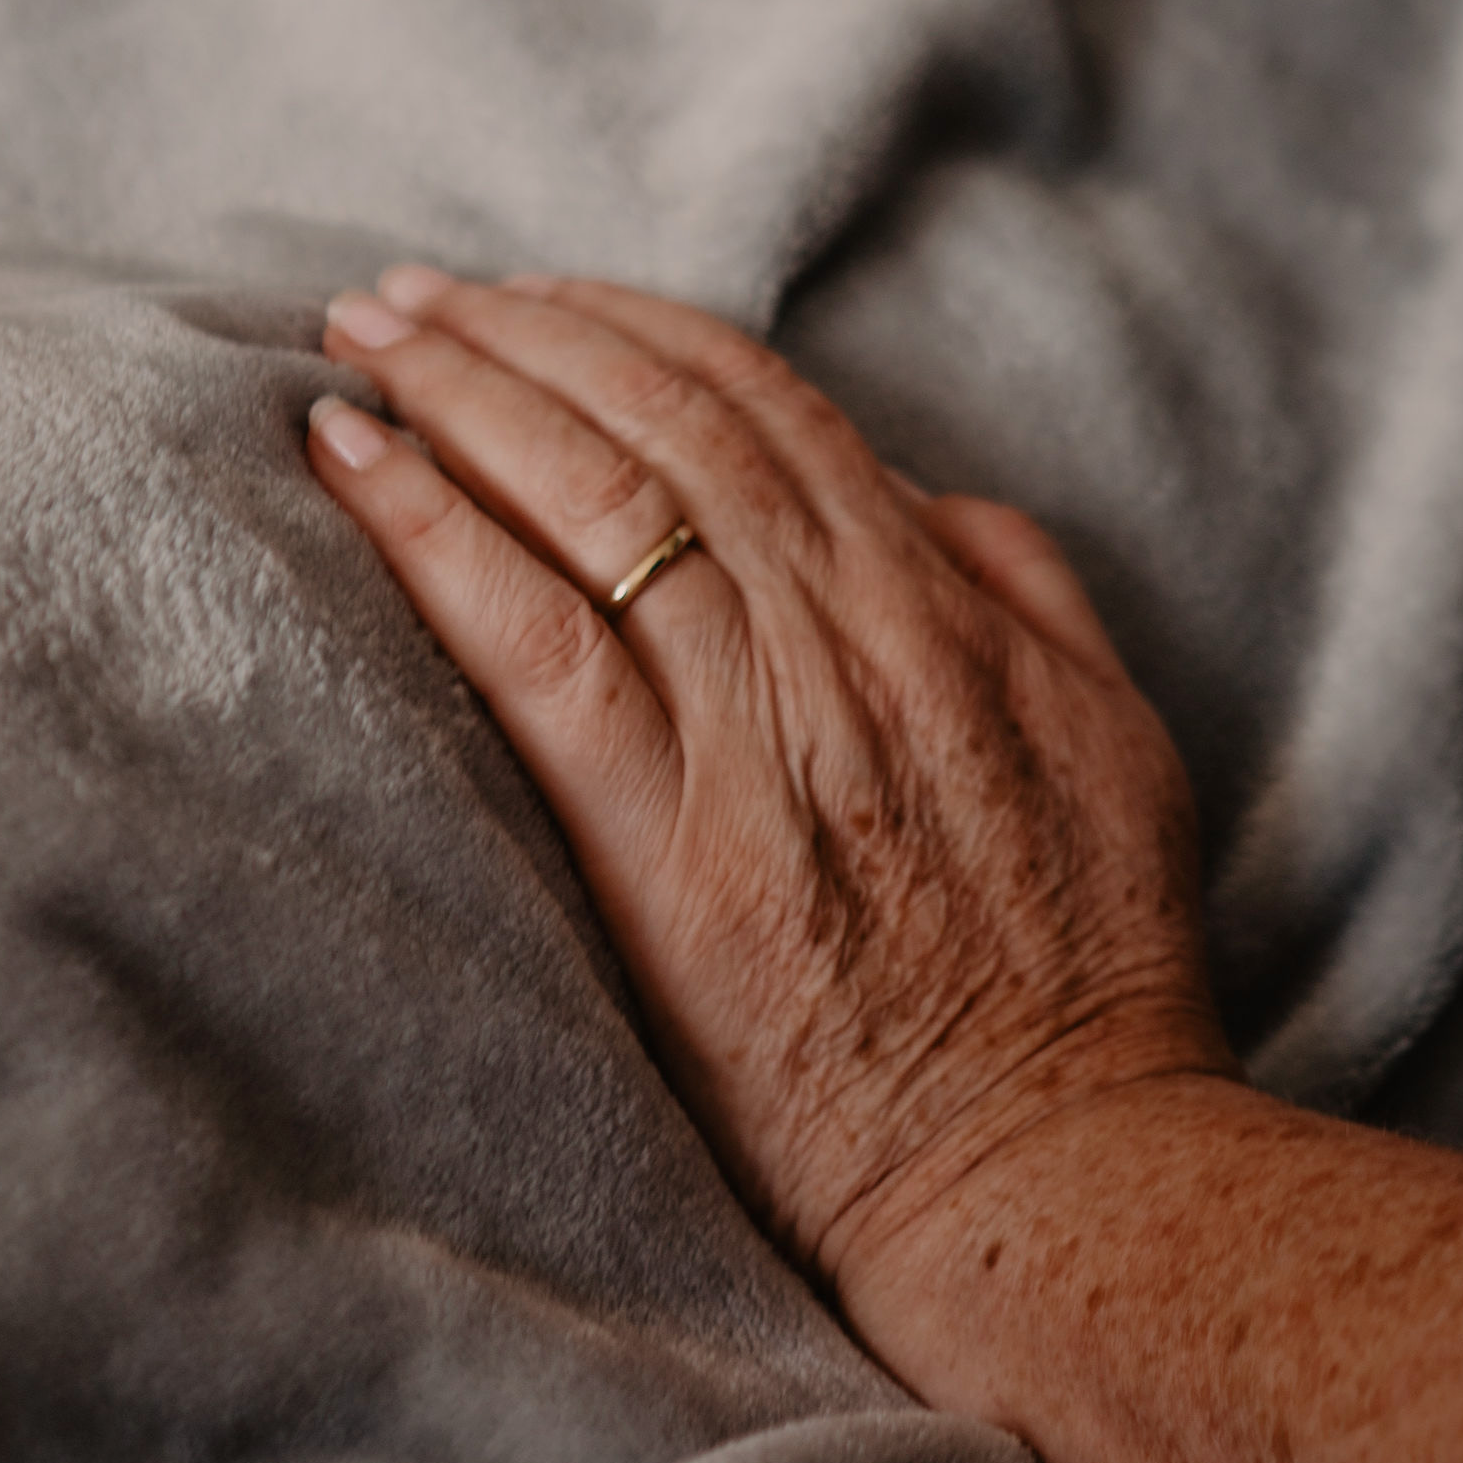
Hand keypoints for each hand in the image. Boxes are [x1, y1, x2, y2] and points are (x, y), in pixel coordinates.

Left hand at [310, 271, 1220, 1294]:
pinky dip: (431, 530)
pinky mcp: (666, 839)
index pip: (764, 408)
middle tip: (401, 295)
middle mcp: (842, 635)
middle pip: (657, 426)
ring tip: (357, 340)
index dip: (635, 333)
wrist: (1053, 1167)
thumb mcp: (1113, 737)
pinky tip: (349, 464)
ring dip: (460, 394)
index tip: (535, 299)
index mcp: (939, 604)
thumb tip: (927, 496)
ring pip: (589, 497)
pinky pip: (528, 640)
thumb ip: (1025, 592)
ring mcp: (753, 730)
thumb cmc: (1092, 977)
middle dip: (519, 335)